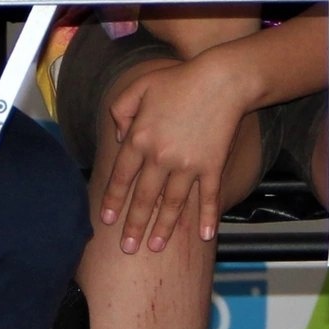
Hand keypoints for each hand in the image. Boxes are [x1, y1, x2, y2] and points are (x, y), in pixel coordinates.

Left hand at [99, 50, 251, 253]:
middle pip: (143, 199)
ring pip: (172, 204)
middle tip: (127, 249)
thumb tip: (119, 138)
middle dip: (134, 226)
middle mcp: (161, 157)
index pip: (121, 178)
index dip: (113, 200)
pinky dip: (208, 217)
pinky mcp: (212, 165)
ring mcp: (188, 164)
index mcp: (140, 138)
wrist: (222, 79)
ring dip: (164, 228)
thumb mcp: (140, 86)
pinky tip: (206, 236)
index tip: (106, 221)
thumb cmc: (179, 79)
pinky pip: (209, 197)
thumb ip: (121, 110)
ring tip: (155, 246)